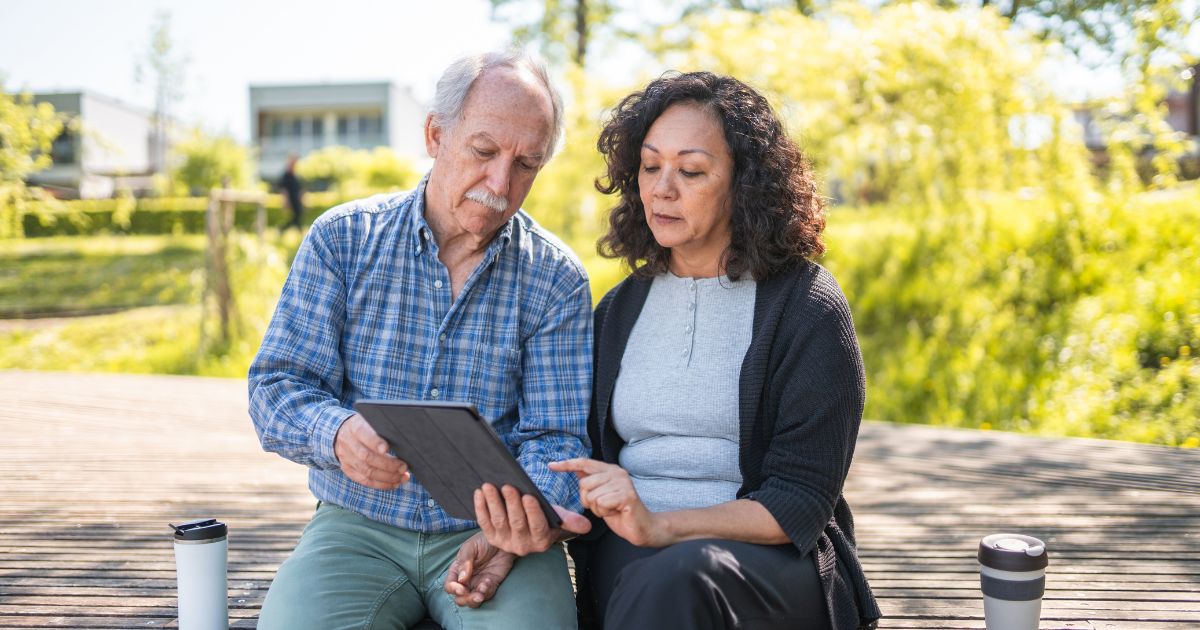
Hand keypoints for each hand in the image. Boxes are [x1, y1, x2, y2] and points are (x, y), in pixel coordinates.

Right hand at [333, 414, 409, 489]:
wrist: (342, 432)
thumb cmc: (366, 425)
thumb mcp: (372, 420)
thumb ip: (383, 427)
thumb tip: (403, 436)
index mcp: (355, 427)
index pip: (364, 434)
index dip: (375, 443)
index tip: (387, 448)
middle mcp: (349, 443)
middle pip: (367, 457)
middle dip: (388, 464)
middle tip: (404, 467)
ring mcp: (347, 458)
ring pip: (367, 472)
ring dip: (387, 477)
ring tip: (402, 477)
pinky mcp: (348, 469)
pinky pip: (364, 480)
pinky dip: (381, 484)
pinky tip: (394, 483)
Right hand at [443, 532, 515, 607]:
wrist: (501, 541)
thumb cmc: (483, 541)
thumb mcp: (470, 547)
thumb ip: (465, 562)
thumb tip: (461, 579)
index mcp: (457, 570)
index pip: (449, 585)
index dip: (453, 589)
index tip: (461, 588)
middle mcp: (466, 580)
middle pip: (460, 598)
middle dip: (465, 599)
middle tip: (474, 595)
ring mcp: (478, 583)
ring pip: (473, 601)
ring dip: (476, 599)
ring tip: (482, 590)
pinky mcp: (491, 585)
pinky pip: (487, 595)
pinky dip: (487, 592)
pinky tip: (489, 581)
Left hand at [474, 483, 591, 555]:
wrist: (528, 525)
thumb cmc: (546, 518)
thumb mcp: (559, 518)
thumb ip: (571, 520)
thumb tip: (586, 525)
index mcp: (541, 541)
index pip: (537, 526)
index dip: (532, 512)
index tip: (529, 496)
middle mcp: (522, 546)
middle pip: (516, 523)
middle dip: (511, 504)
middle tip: (508, 486)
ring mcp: (505, 543)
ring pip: (498, 521)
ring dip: (493, 502)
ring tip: (489, 485)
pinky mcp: (491, 538)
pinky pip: (484, 522)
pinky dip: (480, 507)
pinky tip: (479, 492)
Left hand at [549, 458, 667, 546]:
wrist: (642, 527)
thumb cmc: (620, 513)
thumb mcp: (601, 495)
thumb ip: (591, 482)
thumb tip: (575, 469)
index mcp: (610, 470)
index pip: (584, 462)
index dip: (567, 464)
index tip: (551, 466)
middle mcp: (617, 473)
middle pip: (584, 484)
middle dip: (587, 500)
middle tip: (602, 506)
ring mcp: (623, 483)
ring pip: (592, 496)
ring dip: (597, 508)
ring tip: (610, 509)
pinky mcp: (626, 495)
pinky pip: (601, 504)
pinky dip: (604, 512)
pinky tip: (615, 512)